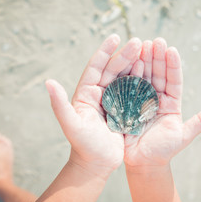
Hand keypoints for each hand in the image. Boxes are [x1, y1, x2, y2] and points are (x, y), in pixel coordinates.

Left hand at [45, 34, 141, 177]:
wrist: (96, 164)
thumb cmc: (82, 145)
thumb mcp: (71, 125)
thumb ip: (59, 104)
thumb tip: (48, 83)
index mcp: (86, 93)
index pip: (95, 67)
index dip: (104, 51)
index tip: (116, 37)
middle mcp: (99, 93)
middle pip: (113, 69)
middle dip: (125, 55)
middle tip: (138, 42)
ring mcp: (113, 101)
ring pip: (125, 77)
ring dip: (135, 64)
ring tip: (147, 52)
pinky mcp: (124, 109)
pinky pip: (134, 91)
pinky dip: (142, 81)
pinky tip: (152, 72)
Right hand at [124, 38, 200, 167]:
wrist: (143, 163)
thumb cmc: (164, 151)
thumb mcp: (183, 136)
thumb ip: (200, 122)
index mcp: (171, 103)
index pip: (173, 80)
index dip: (173, 65)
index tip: (171, 50)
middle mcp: (156, 98)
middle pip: (157, 74)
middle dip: (156, 57)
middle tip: (155, 41)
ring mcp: (140, 99)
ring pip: (143, 77)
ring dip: (142, 61)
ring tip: (140, 45)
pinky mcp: (126, 104)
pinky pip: (127, 87)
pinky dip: (127, 74)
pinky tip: (127, 61)